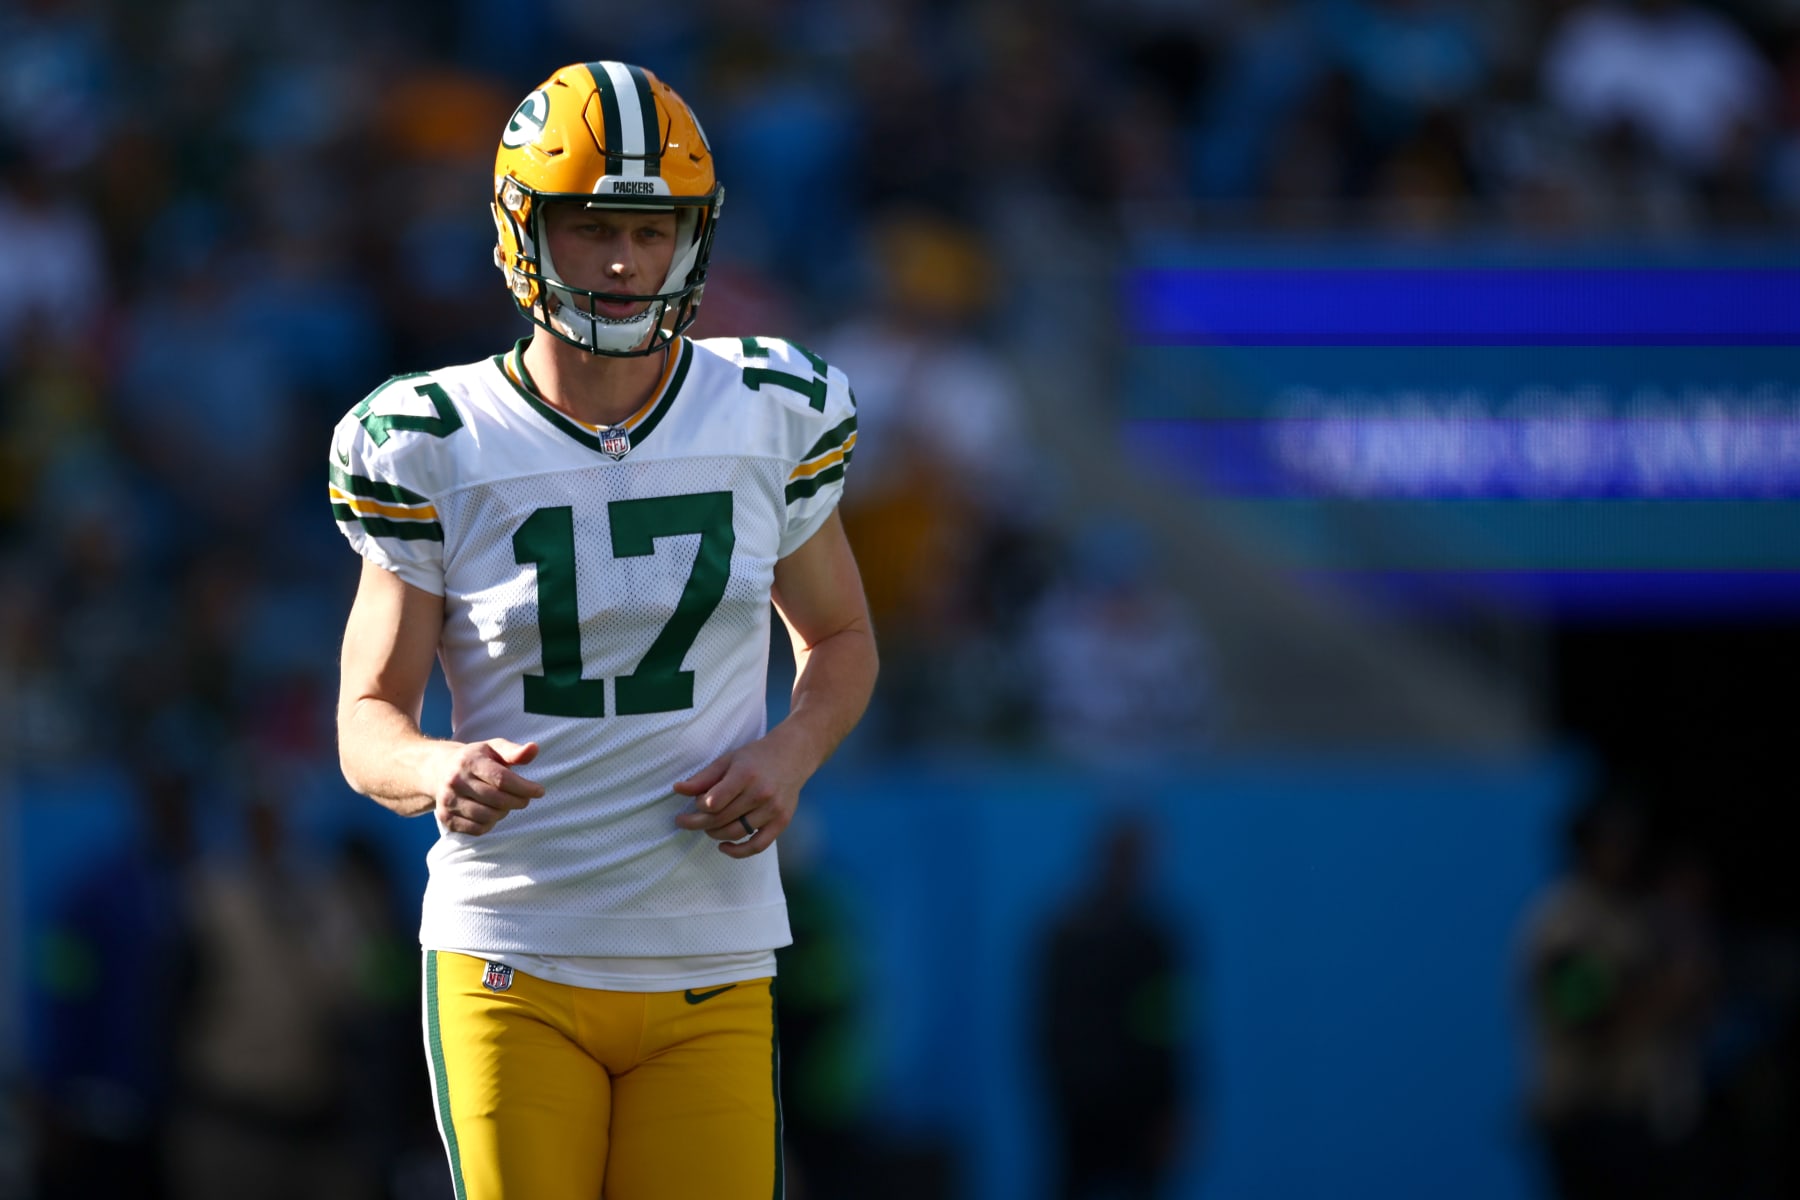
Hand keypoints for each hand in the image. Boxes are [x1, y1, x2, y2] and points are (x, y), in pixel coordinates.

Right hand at [432, 739, 542, 834]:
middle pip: (497, 800)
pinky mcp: (446, 818)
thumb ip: (515, 751)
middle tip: (524, 799)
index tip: (540, 791)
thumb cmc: (475, 759)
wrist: (438, 770)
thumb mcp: (493, 749)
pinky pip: (477, 829)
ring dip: (504, 813)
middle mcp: (455, 781)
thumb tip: (534, 748)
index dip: (524, 788)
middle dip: (518, 801)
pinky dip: (490, 824)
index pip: (502, 779)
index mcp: (469, 761)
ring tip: (505, 804)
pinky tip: (492, 813)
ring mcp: (448, 801)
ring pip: (488, 817)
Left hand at [672, 730, 812, 857]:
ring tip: (707, 827)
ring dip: (715, 834)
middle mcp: (761, 793)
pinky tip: (724, 847)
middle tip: (685, 822)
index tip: (694, 804)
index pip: (714, 802)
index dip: (699, 806)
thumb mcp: (728, 760)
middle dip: (698, 823)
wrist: (793, 756)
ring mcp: (773, 810)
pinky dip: (738, 852)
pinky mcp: (781, 822)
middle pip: (721, 819)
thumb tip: (677, 789)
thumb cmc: (756, 757)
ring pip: (735, 832)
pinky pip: (757, 846)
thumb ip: (703, 778)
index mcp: (745, 775)